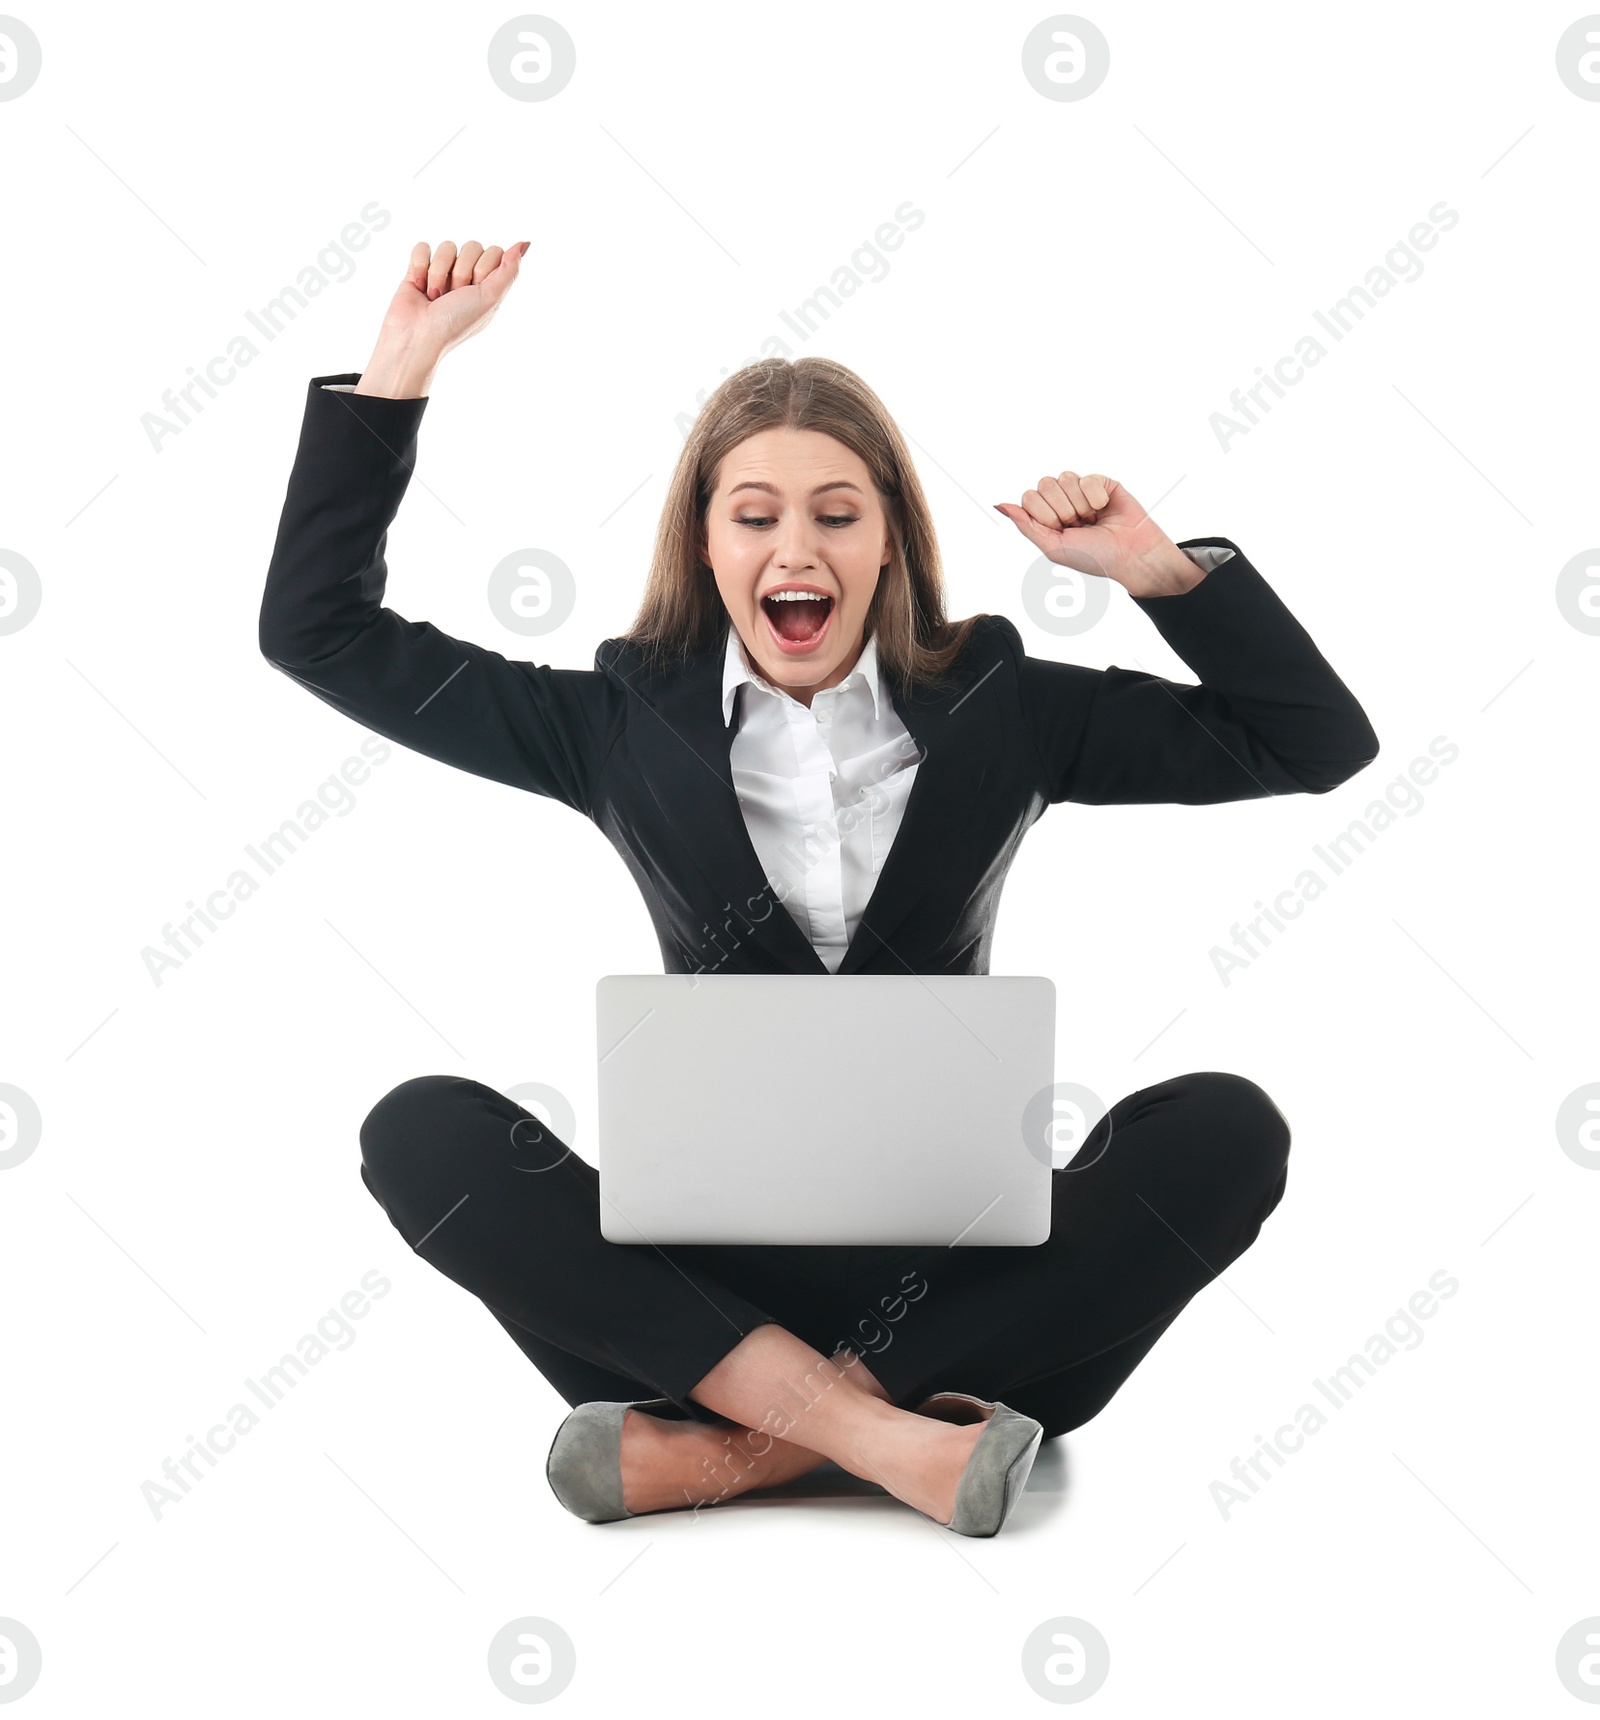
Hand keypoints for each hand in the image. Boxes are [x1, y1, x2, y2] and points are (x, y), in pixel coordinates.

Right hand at [356, 239, 530, 396]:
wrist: (418, 336)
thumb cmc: (455, 323)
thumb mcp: (491, 298)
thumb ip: (510, 270)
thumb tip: (525, 243)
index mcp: (488, 285)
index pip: (495, 252)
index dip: (484, 268)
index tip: (476, 290)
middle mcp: (467, 277)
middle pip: (472, 246)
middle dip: (462, 272)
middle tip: (454, 296)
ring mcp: (443, 271)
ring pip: (447, 246)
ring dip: (439, 273)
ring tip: (436, 295)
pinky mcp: (419, 269)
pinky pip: (423, 248)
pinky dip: (420, 267)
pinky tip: (420, 286)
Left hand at [994, 472, 1202, 596]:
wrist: (1130, 554)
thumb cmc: (1093, 557)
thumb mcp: (1053, 547)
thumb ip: (1025, 524)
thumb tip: (999, 504)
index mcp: (1047, 517)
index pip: (1029, 497)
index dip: (1045, 515)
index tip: (1061, 531)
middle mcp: (1062, 501)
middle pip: (1044, 484)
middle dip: (1063, 510)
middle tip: (1079, 525)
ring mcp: (1080, 490)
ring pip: (1065, 477)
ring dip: (1080, 505)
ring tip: (1092, 519)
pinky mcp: (1101, 482)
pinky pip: (1087, 478)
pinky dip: (1096, 498)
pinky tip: (1104, 508)